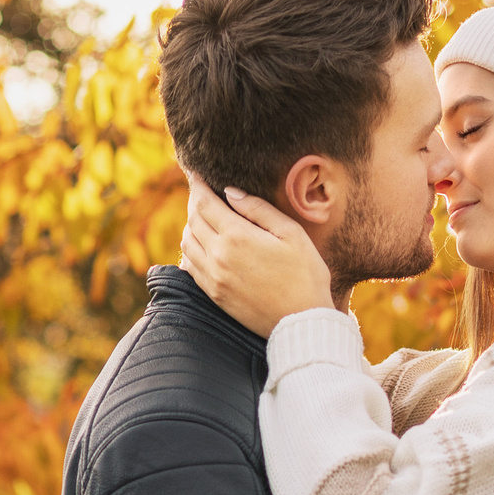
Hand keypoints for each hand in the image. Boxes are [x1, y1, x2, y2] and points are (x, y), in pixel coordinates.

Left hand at [179, 174, 333, 337]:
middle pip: (193, 221)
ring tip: (202, 217)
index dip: (197, 185)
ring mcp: (213, 278)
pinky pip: (190, 267)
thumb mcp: (291, 234)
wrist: (302, 320)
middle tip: (201, 193)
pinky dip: (190, 250)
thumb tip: (231, 193)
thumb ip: (259, 210)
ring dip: (191, 226)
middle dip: (195, 202)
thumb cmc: (306, 274)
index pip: (204, 203)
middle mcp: (218, 256)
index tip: (196, 174)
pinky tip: (200, 246)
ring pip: (187, 243)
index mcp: (237, 237)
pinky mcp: (215, 294)